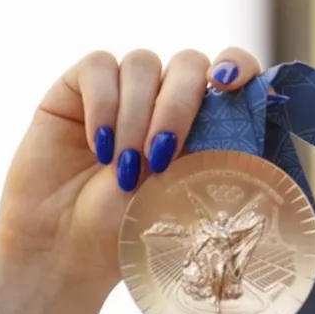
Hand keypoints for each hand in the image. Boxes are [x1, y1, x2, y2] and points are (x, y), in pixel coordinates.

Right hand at [0, 48, 262, 306]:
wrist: (67, 250)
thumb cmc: (132, 227)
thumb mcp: (185, 193)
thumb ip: (213, 154)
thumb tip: (247, 126)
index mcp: (204, 117)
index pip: (234, 67)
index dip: (237, 64)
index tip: (229, 84)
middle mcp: (166, 95)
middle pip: (188, 63)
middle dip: (178, 106)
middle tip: (161, 155)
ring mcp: (124, 88)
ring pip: (143, 63)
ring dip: (136, 115)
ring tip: (124, 168)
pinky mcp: (77, 87)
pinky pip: (98, 66)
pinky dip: (103, 105)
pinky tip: (99, 146)